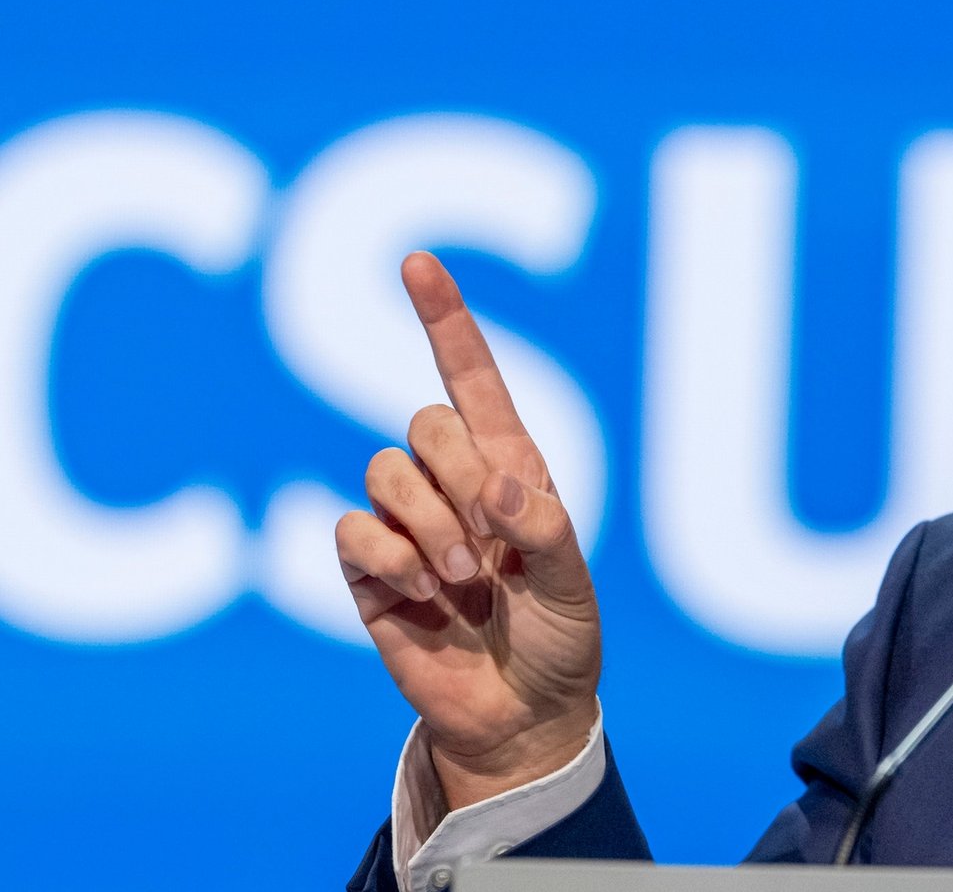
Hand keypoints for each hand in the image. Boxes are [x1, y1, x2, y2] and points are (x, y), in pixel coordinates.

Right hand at [336, 251, 601, 810]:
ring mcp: (406, 522)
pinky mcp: (367, 569)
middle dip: (457, 478)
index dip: (444, 319)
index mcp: (512, 465)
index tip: (417, 262)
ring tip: (461, 582)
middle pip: (423, 424)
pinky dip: (389, 562)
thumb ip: (545, 530)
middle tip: (488, 543)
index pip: (472, 377)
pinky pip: (353, 530)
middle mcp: (455, 482)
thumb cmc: (559, 639)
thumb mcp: (574, 586)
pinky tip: (421, 597)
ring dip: (428, 529)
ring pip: (385, 473)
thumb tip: (497, 486)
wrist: (520, 715)